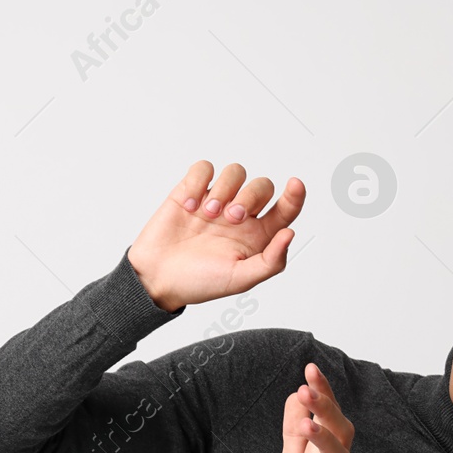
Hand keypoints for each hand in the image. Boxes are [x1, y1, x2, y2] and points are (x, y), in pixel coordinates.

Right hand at [128, 161, 303, 311]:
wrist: (156, 278)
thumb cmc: (198, 283)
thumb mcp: (240, 280)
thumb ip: (270, 261)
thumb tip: (290, 234)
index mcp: (257, 236)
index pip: (286, 209)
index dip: (295, 195)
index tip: (295, 185)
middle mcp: (240, 215)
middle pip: (263, 186)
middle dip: (250, 197)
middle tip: (230, 218)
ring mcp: (216, 201)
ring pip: (236, 171)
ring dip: (224, 189)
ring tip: (207, 214)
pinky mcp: (191, 191)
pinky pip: (203, 168)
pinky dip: (198, 182)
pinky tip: (189, 205)